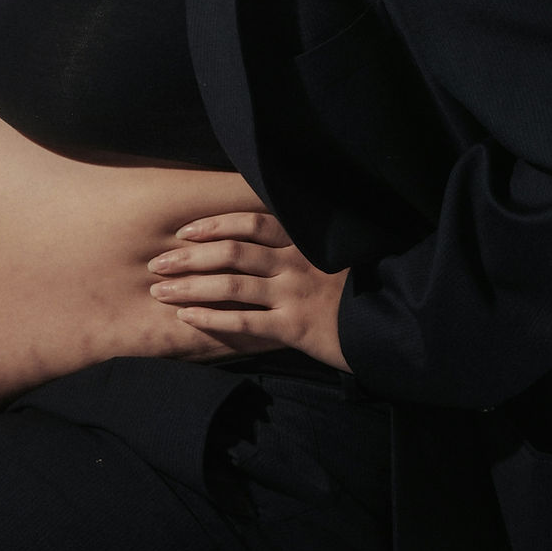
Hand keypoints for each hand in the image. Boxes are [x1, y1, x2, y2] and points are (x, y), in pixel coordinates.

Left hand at [147, 212, 350, 371]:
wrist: (393, 322)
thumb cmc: (362, 286)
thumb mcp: (336, 254)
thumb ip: (302, 245)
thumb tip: (262, 236)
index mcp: (303, 241)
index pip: (251, 222)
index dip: (214, 223)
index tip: (185, 231)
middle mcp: (295, 263)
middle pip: (232, 252)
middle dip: (189, 256)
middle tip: (157, 262)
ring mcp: (293, 295)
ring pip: (231, 286)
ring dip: (190, 286)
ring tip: (160, 291)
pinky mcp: (294, 328)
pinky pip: (243, 323)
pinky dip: (211, 318)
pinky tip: (186, 318)